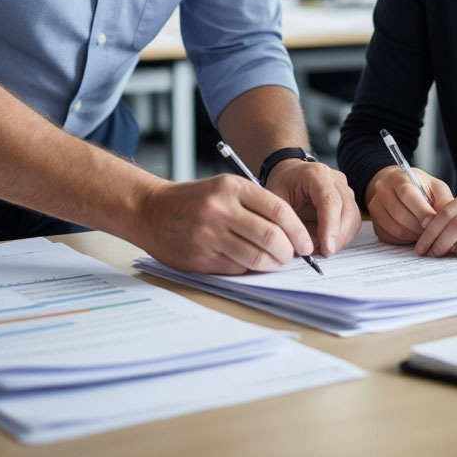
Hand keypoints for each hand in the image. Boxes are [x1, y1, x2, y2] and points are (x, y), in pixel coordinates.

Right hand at [135, 174, 314, 274]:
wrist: (151, 210)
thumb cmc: (195, 200)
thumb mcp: (225, 188)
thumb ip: (255, 205)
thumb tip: (290, 233)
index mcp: (232, 187)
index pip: (279, 210)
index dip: (298, 230)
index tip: (305, 243)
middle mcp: (221, 209)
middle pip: (271, 236)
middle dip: (287, 252)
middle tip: (290, 256)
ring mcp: (209, 234)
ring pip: (255, 257)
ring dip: (270, 264)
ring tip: (272, 262)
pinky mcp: (200, 256)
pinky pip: (236, 268)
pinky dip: (248, 269)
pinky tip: (247, 263)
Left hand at [264, 159, 360, 255]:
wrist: (289, 174)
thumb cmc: (282, 186)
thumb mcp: (276, 202)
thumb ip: (288, 224)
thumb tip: (304, 250)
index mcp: (315, 174)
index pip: (330, 201)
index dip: (330, 227)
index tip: (327, 249)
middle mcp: (335, 179)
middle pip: (346, 210)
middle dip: (337, 238)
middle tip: (322, 254)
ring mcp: (345, 189)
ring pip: (353, 218)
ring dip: (340, 239)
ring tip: (320, 249)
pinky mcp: (349, 200)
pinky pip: (352, 222)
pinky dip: (341, 237)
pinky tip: (326, 242)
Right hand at [365, 165, 453, 244]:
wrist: (395, 187)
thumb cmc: (418, 186)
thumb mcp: (434, 186)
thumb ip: (444, 199)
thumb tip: (452, 216)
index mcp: (398, 178)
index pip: (407, 194)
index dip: (422, 211)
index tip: (434, 221)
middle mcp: (382, 191)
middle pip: (401, 215)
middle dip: (420, 227)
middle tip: (433, 230)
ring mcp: (376, 208)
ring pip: (397, 229)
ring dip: (415, 235)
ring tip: (425, 232)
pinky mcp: (375, 224)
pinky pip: (392, 238)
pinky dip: (406, 240)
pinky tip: (414, 234)